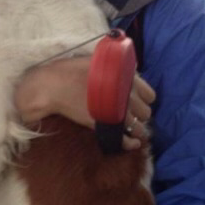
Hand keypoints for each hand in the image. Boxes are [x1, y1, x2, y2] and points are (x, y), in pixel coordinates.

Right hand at [15, 57, 155, 150]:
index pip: (150, 95)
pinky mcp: (104, 126)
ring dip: (136, 129)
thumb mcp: (98, 60)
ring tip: (129, 128)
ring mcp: (115, 113)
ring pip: (138, 128)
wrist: (54, 86)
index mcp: (125, 79)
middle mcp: (125, 96)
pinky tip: (132, 144)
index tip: (136, 100)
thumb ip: (116, 66)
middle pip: (146, 112)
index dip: (144, 99)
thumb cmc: (72, 70)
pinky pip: (124, 140)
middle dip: (140, 114)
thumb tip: (129, 69)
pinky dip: (130, 144)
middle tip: (129, 114)